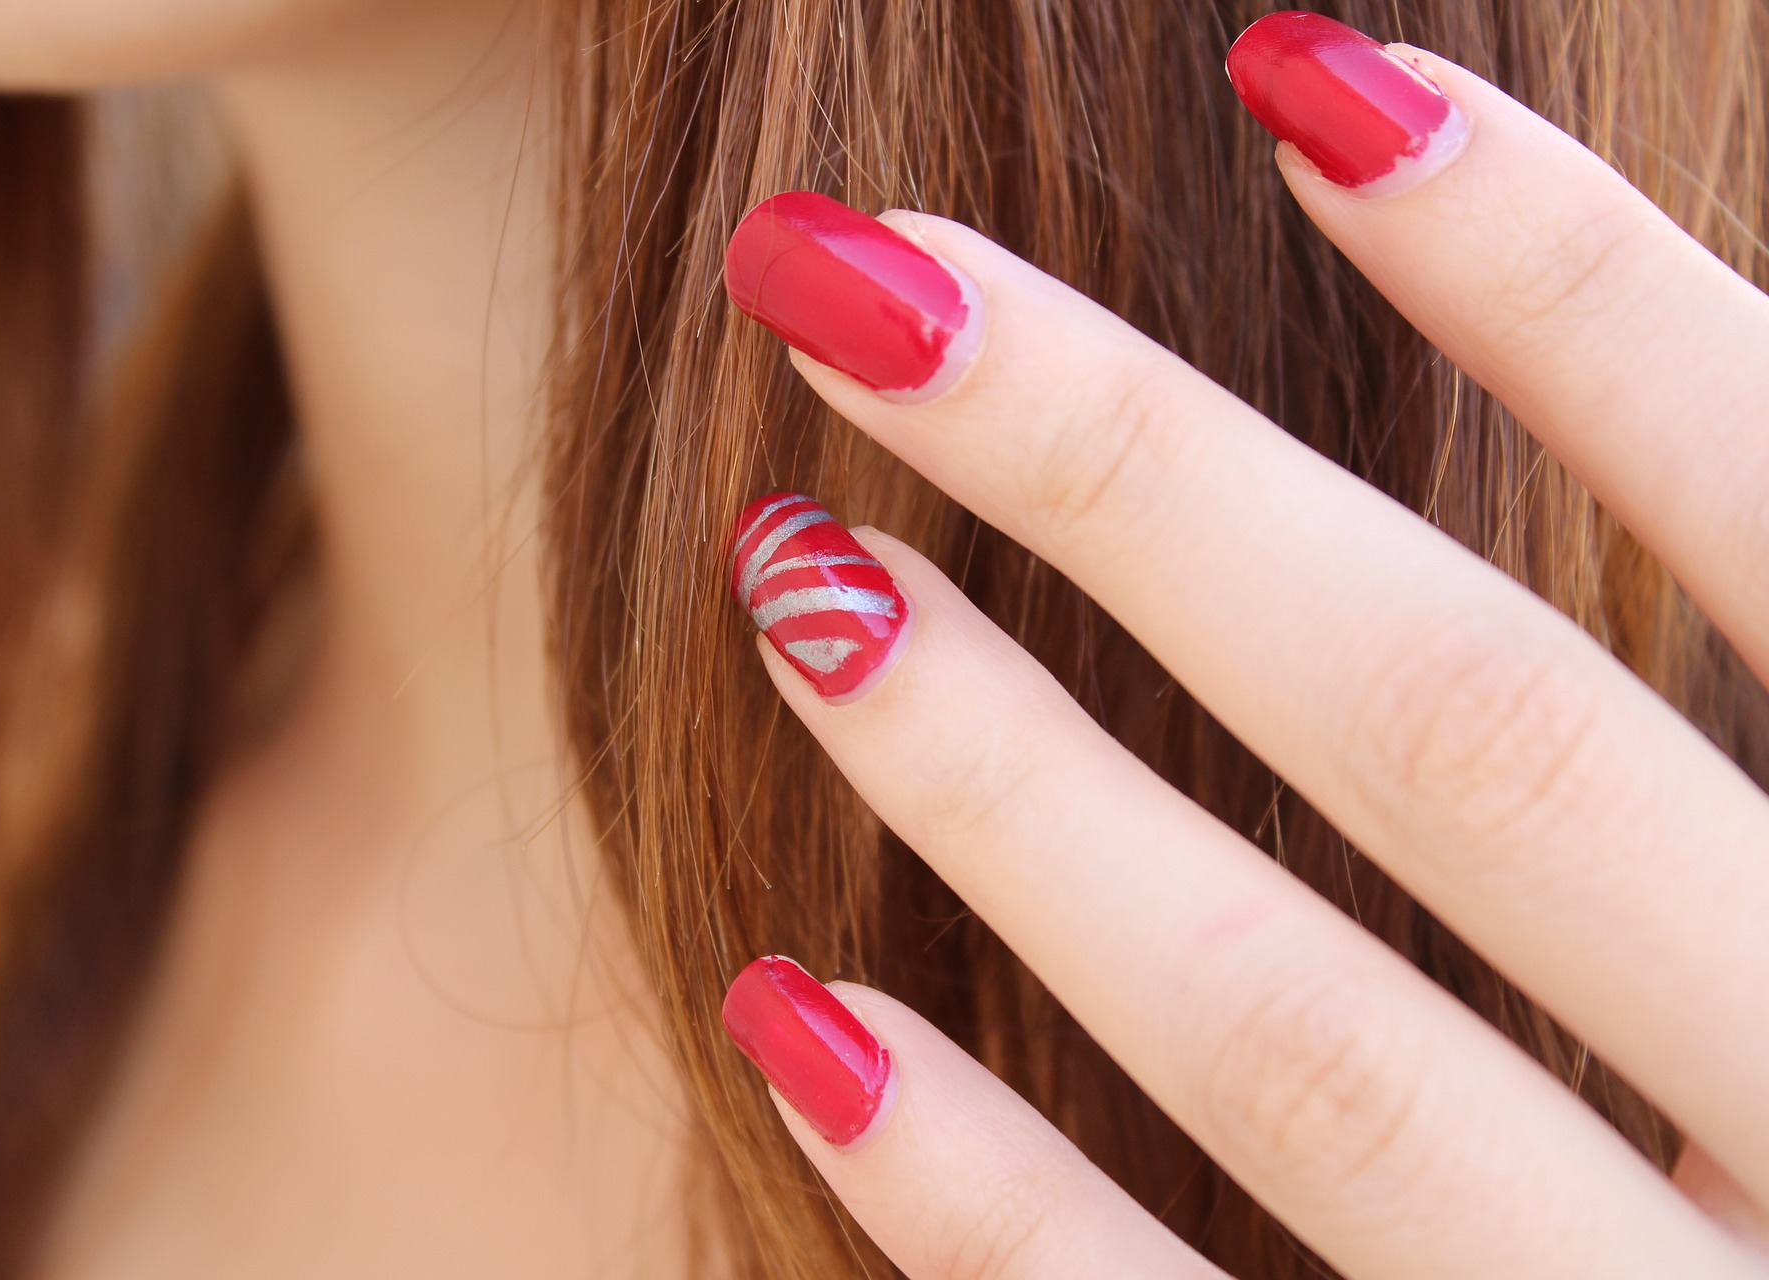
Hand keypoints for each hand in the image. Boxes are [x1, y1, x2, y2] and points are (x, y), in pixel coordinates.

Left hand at [715, 13, 1768, 1278]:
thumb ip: (1748, 650)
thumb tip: (1605, 391)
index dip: (1561, 274)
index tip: (1290, 62)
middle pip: (1467, 731)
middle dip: (1136, 475)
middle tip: (837, 273)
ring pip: (1303, 1042)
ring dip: (1010, 791)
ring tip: (780, 571)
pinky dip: (990, 1202)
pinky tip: (790, 1021)